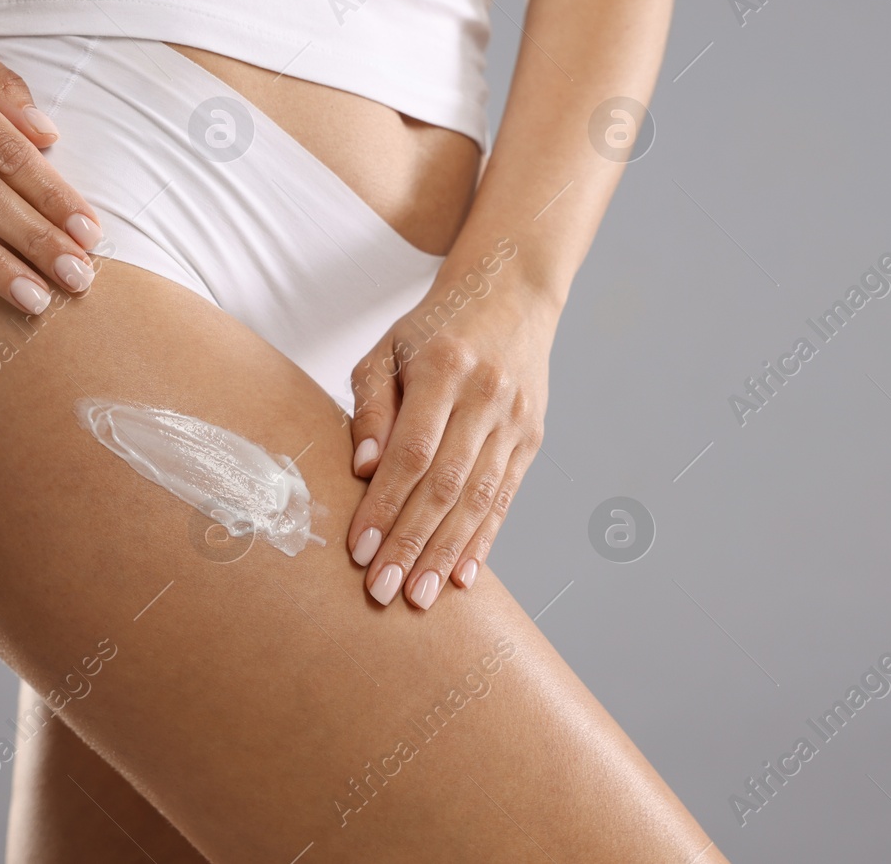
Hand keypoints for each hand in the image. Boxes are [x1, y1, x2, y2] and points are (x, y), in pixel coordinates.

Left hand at [345, 255, 557, 609]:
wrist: (512, 292)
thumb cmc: (434, 328)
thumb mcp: (388, 349)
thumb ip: (372, 406)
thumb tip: (364, 469)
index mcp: (443, 368)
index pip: (412, 452)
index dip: (384, 505)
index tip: (358, 550)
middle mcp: (486, 395)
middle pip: (446, 483)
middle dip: (412, 542)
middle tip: (382, 591)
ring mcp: (515, 419)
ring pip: (479, 498)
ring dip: (446, 553)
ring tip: (417, 597)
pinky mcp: (532, 437)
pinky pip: (505, 497)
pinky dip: (483, 540)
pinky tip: (462, 577)